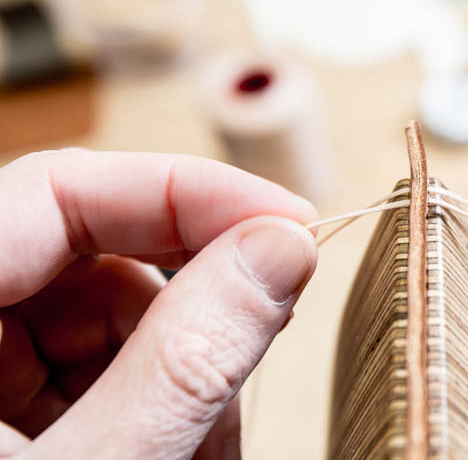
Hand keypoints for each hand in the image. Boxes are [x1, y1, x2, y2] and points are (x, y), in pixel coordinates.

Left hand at [0, 150, 317, 458]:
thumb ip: (186, 359)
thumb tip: (283, 249)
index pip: (56, 189)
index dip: (183, 190)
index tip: (286, 219)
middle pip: (96, 258)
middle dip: (198, 303)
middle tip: (277, 317)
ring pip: (112, 319)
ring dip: (191, 370)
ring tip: (217, 444)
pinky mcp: (11, 415)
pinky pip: (102, 372)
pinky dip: (165, 403)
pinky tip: (195, 446)